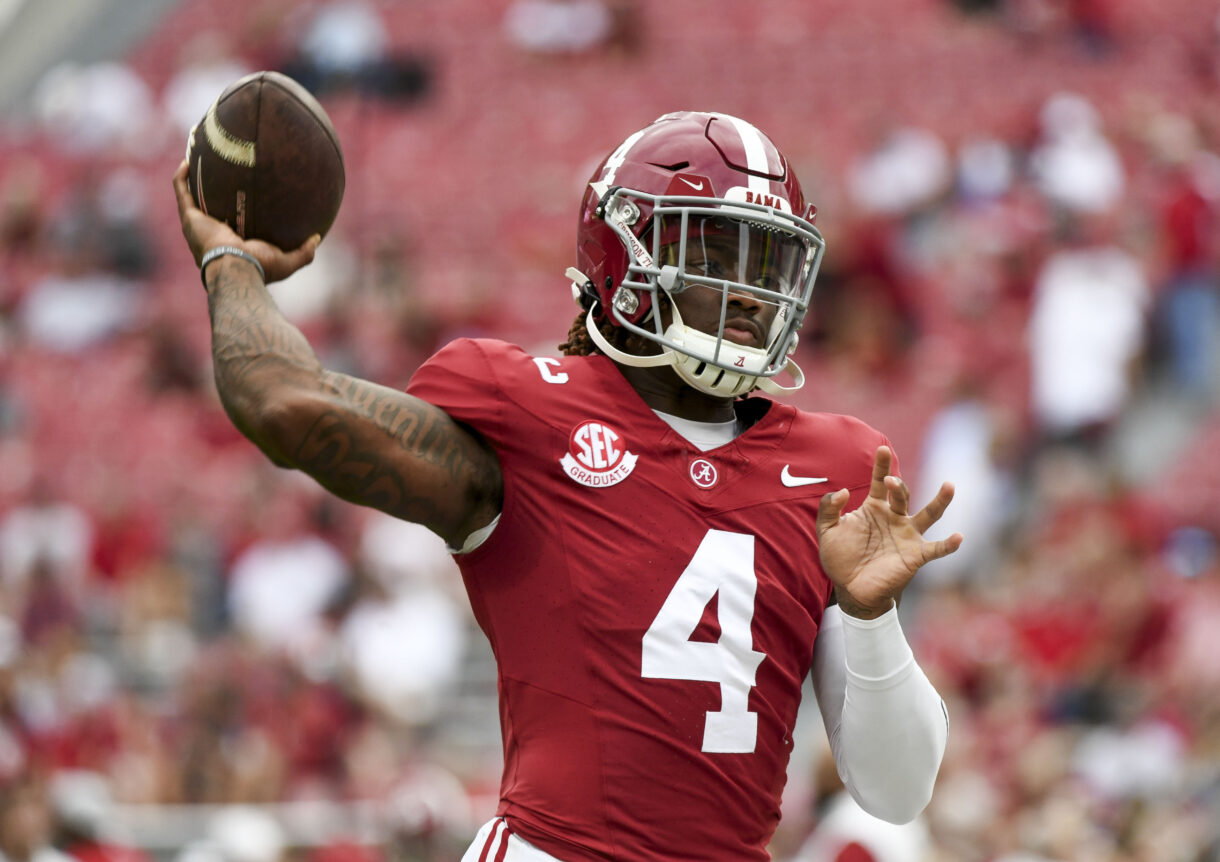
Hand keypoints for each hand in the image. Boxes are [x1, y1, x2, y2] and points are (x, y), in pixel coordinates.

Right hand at [172, 160, 319, 282]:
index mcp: (229, 242)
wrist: (237, 268)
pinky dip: (182, 176)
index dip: (230, 207)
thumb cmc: (260, 268)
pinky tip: (188, 159)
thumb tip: (317, 238)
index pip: (228, 222)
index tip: (239, 191)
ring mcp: (196, 225)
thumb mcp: (287, 261)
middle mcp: (209, 233)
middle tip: (215, 167)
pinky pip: (181, 190)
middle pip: (206, 205)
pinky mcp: (188, 217)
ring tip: (195, 155)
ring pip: (188, 195)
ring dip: (189, 176)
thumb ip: (304, 252)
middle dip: (207, 188)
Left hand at [816, 446, 961, 618]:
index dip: (881, 466)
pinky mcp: (916, 555)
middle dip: (897, 486)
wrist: (851, 589)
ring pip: (929, 514)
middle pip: (902, 494)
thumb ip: (828, 509)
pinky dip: (948, 544)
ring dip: (940, 500)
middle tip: (889, 481)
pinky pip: (936, 549)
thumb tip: (843, 491)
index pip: (879, 481)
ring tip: (949, 486)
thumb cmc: (840, 558)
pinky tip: (958, 537)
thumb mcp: (827, 531)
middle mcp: (894, 517)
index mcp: (874, 508)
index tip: (881, 449)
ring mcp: (907, 535)